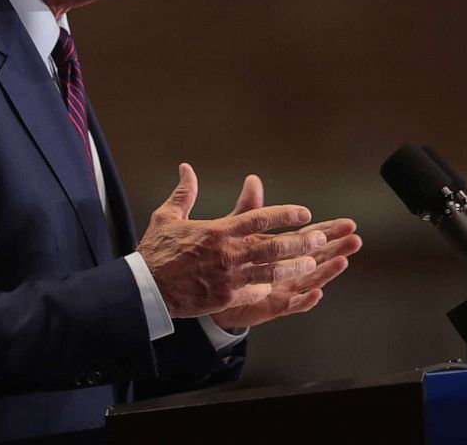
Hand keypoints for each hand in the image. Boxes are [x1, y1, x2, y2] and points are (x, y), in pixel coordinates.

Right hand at [136, 164, 320, 317]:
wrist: (146, 288)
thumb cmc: (157, 250)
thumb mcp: (168, 216)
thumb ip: (184, 192)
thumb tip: (186, 168)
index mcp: (218, 231)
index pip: (259, 218)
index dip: (284, 214)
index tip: (303, 212)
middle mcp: (228, 253)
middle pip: (273, 246)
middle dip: (300, 242)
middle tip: (320, 238)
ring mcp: (229, 278)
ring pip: (271, 272)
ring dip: (294, 267)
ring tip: (312, 264)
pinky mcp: (226, 298)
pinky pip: (255, 292)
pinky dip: (269, 288)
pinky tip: (281, 286)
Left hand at [210, 176, 361, 328]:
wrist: (212, 289)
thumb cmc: (229, 258)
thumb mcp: (238, 230)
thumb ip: (250, 208)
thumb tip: (253, 179)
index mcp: (283, 249)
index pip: (311, 236)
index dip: (329, 230)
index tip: (349, 223)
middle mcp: (289, 268)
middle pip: (317, 257)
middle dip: (336, 248)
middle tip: (355, 239)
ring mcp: (284, 287)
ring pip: (309, 279)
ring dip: (327, 271)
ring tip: (342, 261)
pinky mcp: (273, 305)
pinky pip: (291, 304)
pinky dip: (304, 300)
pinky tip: (316, 293)